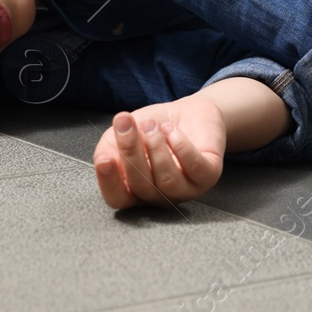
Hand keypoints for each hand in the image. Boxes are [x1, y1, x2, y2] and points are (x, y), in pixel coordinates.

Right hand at [92, 97, 226, 208]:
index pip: (118, 198)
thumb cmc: (152, 128)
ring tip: (151, 125)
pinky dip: (180, 146)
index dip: (109, 183)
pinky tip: (171, 130)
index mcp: (135, 190)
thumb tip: (103, 159)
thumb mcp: (122, 134)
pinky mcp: (208, 175)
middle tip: (125, 123)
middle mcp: (160, 196)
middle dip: (130, 152)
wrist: (188, 112)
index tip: (105, 160)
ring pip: (167, 181)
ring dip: (155, 149)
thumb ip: (107, 149)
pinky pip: (194, 167)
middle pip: (141, 187)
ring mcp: (186, 189)